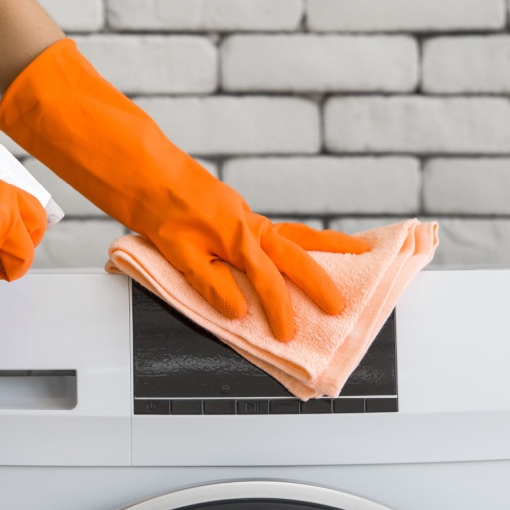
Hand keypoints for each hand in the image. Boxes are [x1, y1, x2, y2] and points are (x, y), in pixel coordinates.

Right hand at [0, 39, 371, 339]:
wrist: (132, 161)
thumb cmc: (163, 189)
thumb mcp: (205, 219)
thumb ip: (224, 254)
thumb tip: (242, 292)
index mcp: (242, 219)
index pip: (296, 237)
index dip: (331, 247)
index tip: (362, 256)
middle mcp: (235, 223)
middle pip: (288, 251)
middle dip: (317, 280)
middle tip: (341, 306)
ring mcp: (210, 230)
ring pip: (254, 265)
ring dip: (275, 299)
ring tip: (289, 330)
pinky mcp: (179, 240)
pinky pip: (203, 273)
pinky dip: (221, 294)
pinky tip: (236, 314)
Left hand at [143, 180, 370, 340]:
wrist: (150, 174)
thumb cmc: (162, 212)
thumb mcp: (180, 255)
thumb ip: (211, 284)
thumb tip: (239, 311)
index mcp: (238, 239)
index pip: (267, 282)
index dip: (279, 311)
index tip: (288, 335)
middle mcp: (252, 227)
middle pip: (298, 256)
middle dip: (321, 282)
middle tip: (342, 306)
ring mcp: (251, 220)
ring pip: (298, 235)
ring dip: (329, 246)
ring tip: (360, 252)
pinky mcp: (244, 217)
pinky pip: (284, 231)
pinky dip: (305, 241)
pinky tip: (314, 249)